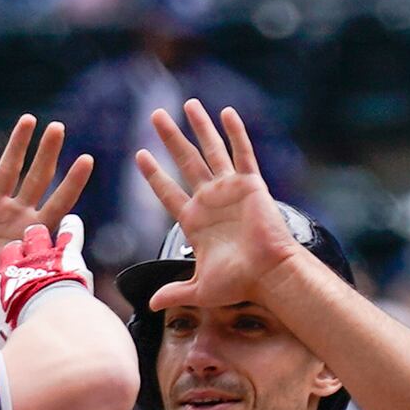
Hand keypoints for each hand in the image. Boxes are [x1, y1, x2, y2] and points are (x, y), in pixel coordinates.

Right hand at [0, 118, 93, 340]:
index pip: (60, 201)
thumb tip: (66, 269)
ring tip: (29, 120)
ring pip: (8, 169)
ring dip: (17, 145)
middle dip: (47, 152)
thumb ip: (37, 269)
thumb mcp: (20, 280)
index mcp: (36, 231)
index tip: (87, 159)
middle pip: (37, 177)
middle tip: (59, 128)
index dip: (73, 181)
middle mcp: (18, 213)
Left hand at [135, 98, 298, 319]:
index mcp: (194, 221)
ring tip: (187, 103)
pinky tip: (226, 112)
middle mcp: (210, 200)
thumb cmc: (239, 284)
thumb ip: (175, 292)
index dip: (153, 174)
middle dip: (169, 138)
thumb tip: (150, 306)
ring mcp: (230, 190)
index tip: (140, 155)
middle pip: (185, 161)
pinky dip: (235, 133)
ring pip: (211, 150)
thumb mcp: (200, 289)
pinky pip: (242, 153)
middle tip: (155, 116)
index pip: (167, 191)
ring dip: (199, 127)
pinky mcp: (251, 185)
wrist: (269, 275)